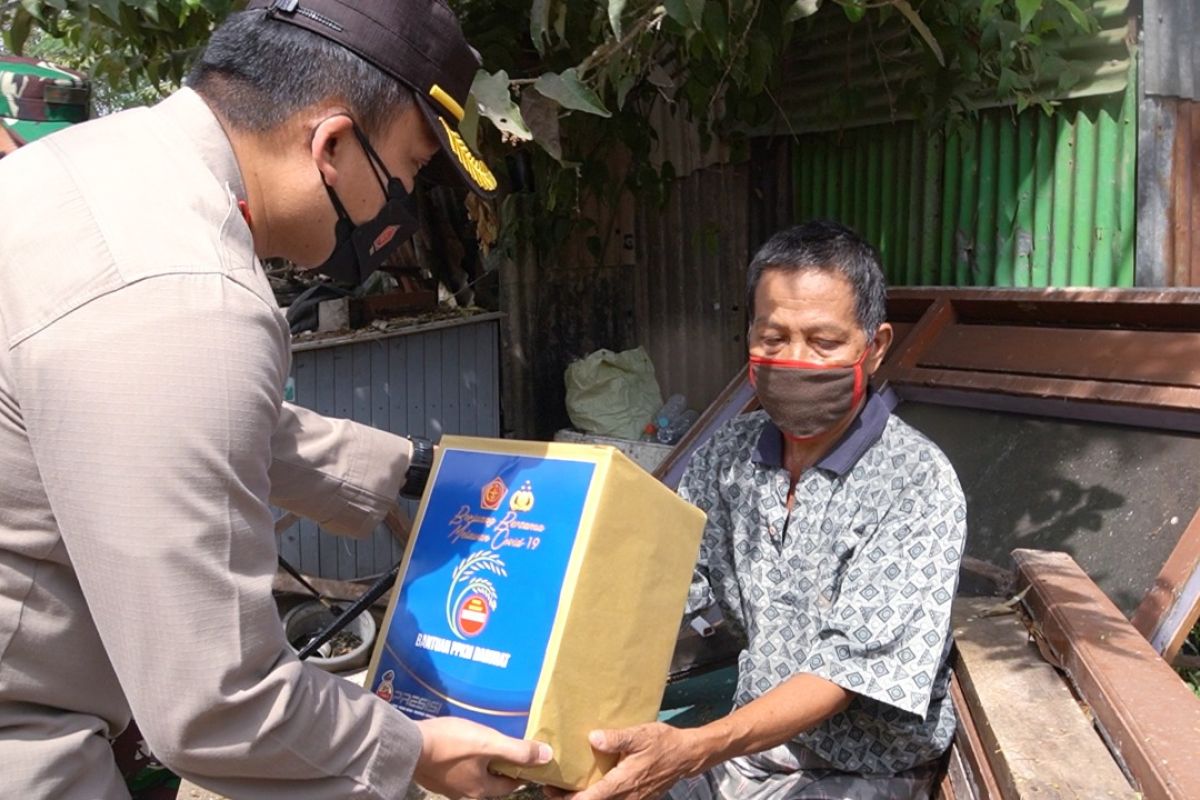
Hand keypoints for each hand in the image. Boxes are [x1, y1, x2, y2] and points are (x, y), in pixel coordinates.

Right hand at [413, 717, 551, 798]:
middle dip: (500, 764)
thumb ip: (518, 750)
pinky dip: (463, 759)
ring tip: (483, 741)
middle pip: (490, 780)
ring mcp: (446, 786)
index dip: (521, 771)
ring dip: (480, 761)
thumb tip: (547, 756)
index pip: (510, 784)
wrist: (407, 745)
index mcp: (480, 790)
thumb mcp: (489, 743)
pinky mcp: (433, 776)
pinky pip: (456, 769)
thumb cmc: (451, 744)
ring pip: (472, 775)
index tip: (528, 757)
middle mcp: (464, 793)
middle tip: (506, 745)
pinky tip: (460, 744)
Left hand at [546, 723, 701, 799]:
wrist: (686, 755)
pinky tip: (588, 786)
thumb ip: (616, 738)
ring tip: (565, 787)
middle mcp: (626, 798)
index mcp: (622, 784)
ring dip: (584, 799)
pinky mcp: (636, 799)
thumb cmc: (663, 743)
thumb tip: (592, 738)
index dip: (567, 799)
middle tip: (551, 787)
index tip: (550, 789)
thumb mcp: (640, 735)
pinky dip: (597, 797)